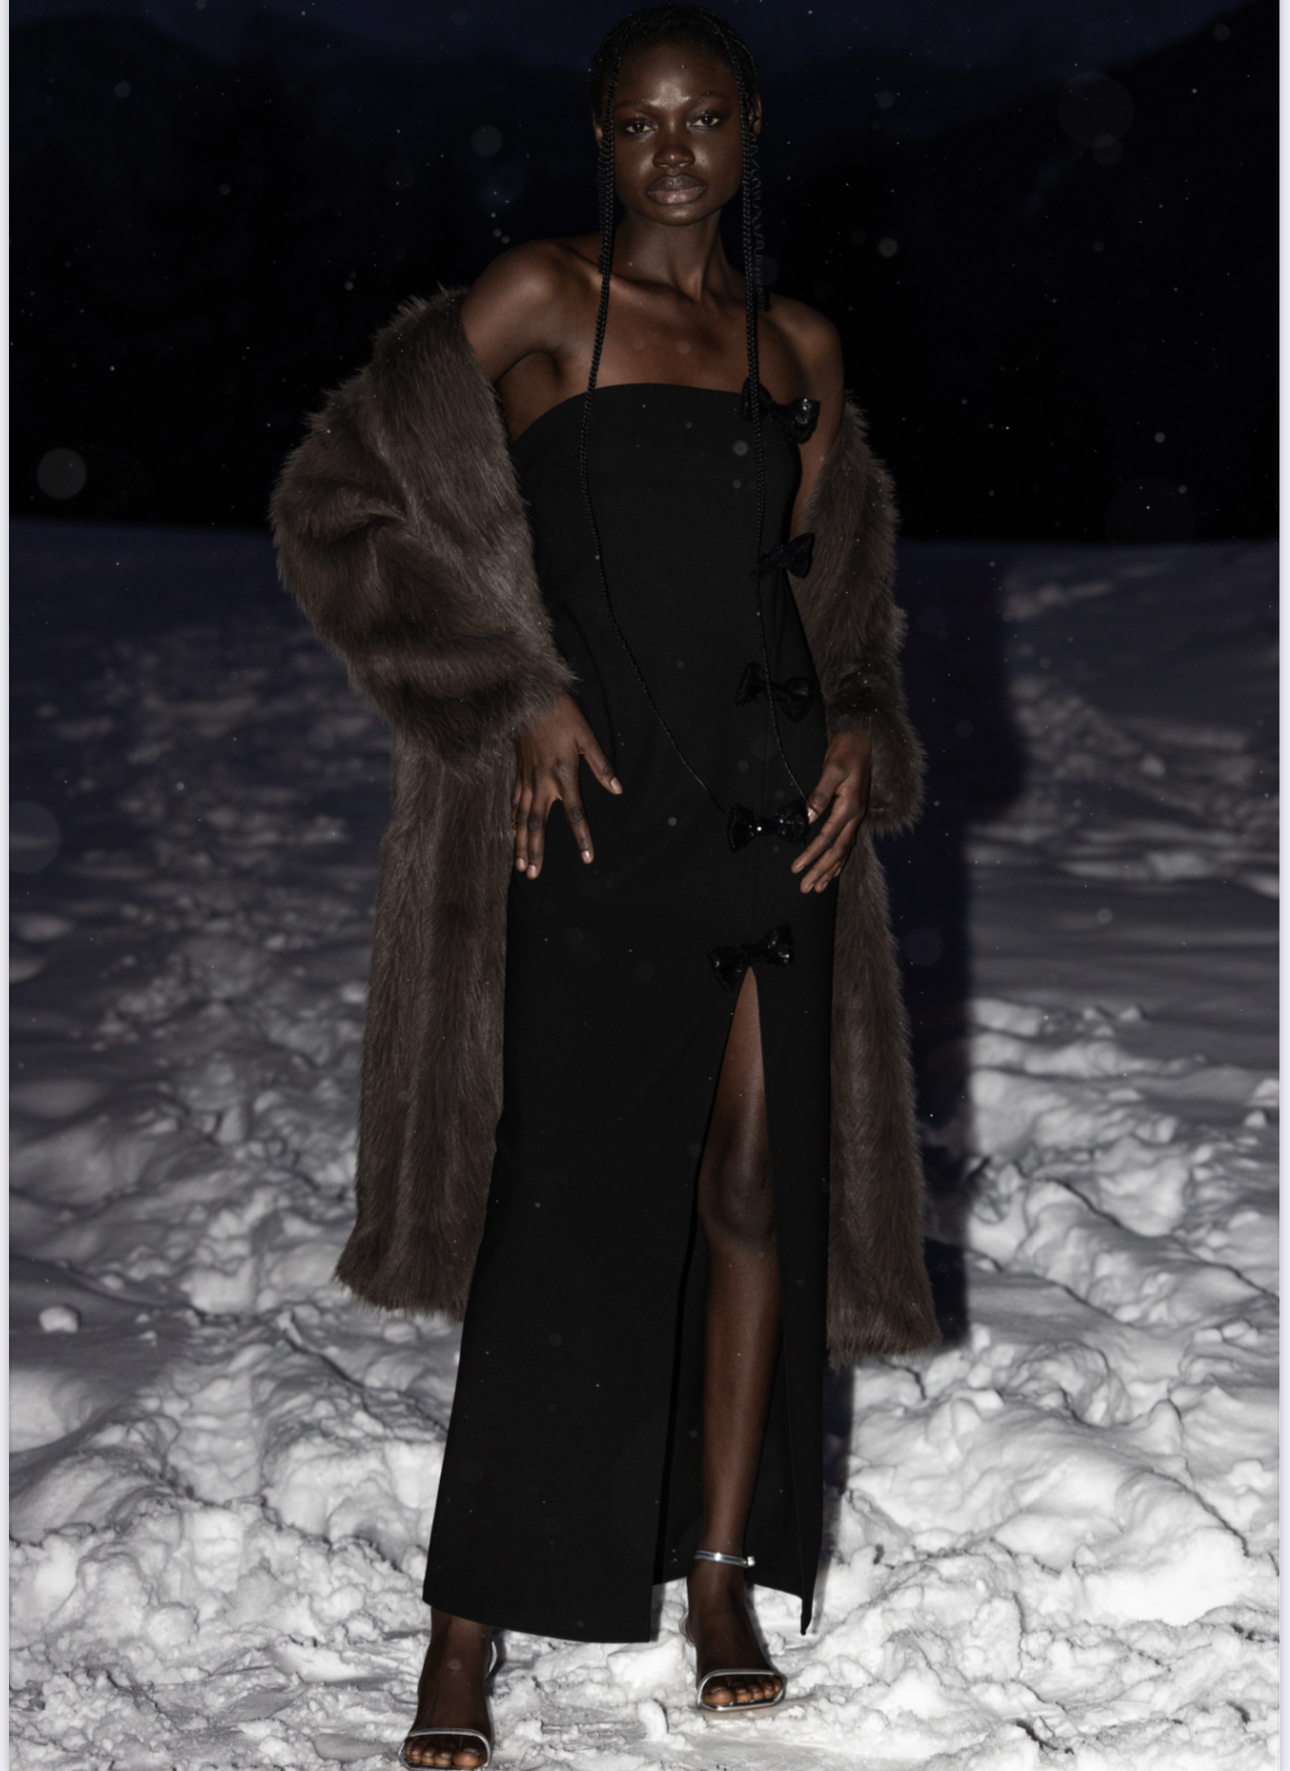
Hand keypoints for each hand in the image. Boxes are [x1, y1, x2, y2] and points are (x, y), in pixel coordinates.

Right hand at [513, 694, 621, 878]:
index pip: (575, 814)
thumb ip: (601, 765)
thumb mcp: (586, 736)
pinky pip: (513, 803)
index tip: (587, 858)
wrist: (530, 698)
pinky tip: (512, 834)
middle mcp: (543, 782)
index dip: (582, 837)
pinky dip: (512, 821)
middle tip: (534, 874)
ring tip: (520, 865)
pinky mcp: (518, 772)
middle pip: (538, 825)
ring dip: (520, 843)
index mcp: (564, 775)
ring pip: (522, 818)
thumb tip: (617, 789)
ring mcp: (527, 779)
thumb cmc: (562, 715)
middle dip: (536, 851)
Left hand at [791, 732, 872, 892]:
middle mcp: (856, 816)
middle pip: (837, 851)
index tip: (796, 868)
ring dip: (829, 870)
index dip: (811, 855)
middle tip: (804, 887)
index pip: (827, 838)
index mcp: (850, 807)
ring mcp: (857, 816)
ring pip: (844, 851)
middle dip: (820, 871)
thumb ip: (820, 794)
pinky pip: (847, 843)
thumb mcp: (832, 769)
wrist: (863, 739)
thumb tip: (807, 817)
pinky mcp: (854, 814)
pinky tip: (832, 870)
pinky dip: (839, 860)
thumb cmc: (847, 751)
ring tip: (816, 887)